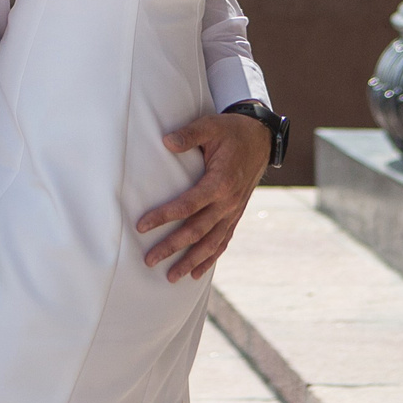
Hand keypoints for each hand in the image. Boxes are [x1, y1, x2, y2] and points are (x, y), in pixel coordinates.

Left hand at [135, 112, 269, 281]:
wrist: (261, 139)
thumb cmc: (232, 131)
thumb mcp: (211, 126)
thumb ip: (189, 134)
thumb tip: (166, 141)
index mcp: (220, 182)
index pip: (187, 205)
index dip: (164, 216)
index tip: (141, 226)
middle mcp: (228, 203)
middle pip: (197, 231)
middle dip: (172, 247)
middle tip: (149, 260)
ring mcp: (233, 211)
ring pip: (211, 243)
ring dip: (190, 261)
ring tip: (170, 276)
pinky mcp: (236, 214)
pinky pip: (223, 241)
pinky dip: (210, 258)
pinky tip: (196, 273)